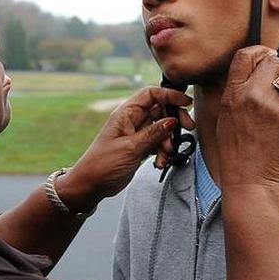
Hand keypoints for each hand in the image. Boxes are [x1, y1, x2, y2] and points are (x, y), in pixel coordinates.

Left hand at [54, 86, 194, 210]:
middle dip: (174, 120)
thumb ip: (153, 133)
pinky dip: (162, 152)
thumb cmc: (103, 164)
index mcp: (125, 113)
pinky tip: (160, 162)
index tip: (186, 103)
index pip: (151, 94)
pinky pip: (157, 143)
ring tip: (166, 154)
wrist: (91, 185)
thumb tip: (172, 120)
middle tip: (187, 128)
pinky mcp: (139, 147)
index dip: (169, 95)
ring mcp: (136, 134)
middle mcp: (131, 120)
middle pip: (160, 110)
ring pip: (161, 129)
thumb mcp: (131, 147)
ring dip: (168, 141)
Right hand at [216, 47, 278, 189]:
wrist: (249, 178)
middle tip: (278, 85)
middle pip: (273, 62)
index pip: (246, 55)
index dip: (259, 52)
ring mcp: (273, 106)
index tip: (267, 56)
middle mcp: (252, 96)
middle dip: (278, 70)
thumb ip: (238, 90)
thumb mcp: (226, 115)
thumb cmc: (236, 149)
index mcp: (233, 94)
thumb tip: (255, 69)